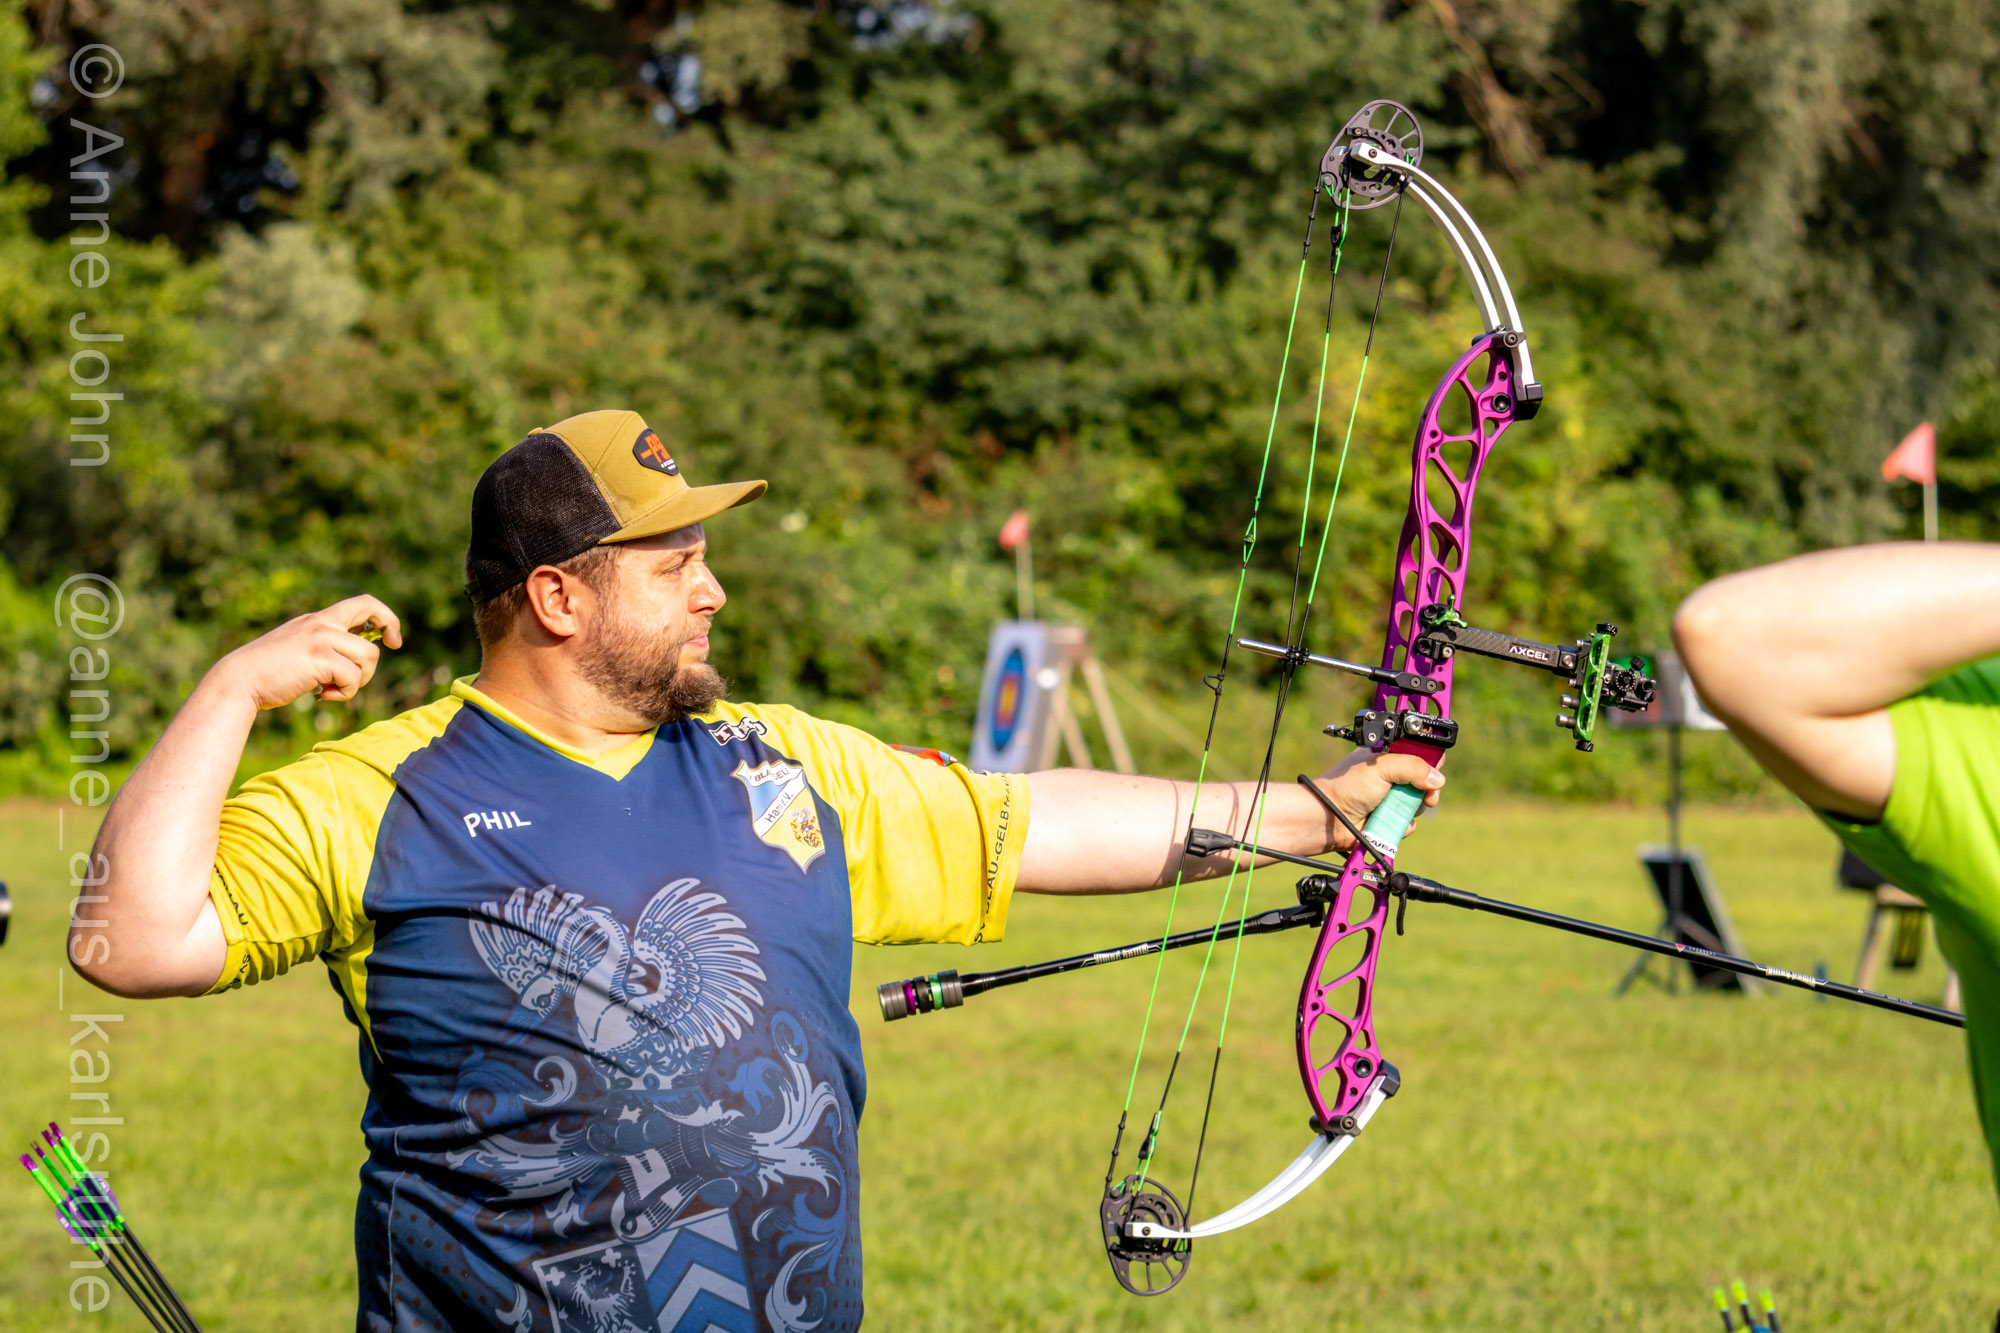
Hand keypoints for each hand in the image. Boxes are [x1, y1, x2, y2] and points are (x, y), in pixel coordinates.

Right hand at [208, 595, 403, 709]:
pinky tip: (323, 695)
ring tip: (333, 688)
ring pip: (368, 656)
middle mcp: (321, 623)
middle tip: (387, 650)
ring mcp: (320, 639)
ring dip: (359, 680)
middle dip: (388, 632)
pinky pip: (353, 678)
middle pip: (373, 615)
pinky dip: (344, 692)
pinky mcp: (319, 659)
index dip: (385, 617)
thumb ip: (323, 646)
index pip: (361, 603)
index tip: (392, 638)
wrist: (238, 682)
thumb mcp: (297, 648)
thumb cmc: (267, 673)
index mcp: (317, 620)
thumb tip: (357, 657)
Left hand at [1307, 748, 1444, 851]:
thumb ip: (1412, 767)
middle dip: (1427, 788)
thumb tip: (1438, 779)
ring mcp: (1391, 799)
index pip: (1419, 753)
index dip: (1430, 760)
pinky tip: (1388, 820)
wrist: (1329, 818)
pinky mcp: (1390, 820)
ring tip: (1395, 807)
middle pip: (1426, 780)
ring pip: (1420, 803)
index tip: (1435, 768)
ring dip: (1412, 807)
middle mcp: (1391, 776)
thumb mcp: (1382, 767)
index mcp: (1387, 756)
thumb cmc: (1347, 787)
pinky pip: (1409, 823)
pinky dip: (1402, 823)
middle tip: (1425, 794)